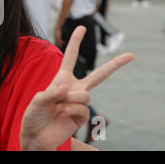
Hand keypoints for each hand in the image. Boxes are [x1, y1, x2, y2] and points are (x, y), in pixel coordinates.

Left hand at [20, 26, 133, 150]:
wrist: (36, 135)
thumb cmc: (34, 115)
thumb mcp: (37, 100)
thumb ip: (50, 93)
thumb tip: (67, 88)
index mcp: (61, 79)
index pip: (70, 57)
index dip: (75, 42)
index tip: (82, 27)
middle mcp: (74, 88)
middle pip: (99, 75)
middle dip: (115, 65)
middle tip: (131, 55)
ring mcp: (79, 102)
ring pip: (85, 95)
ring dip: (70, 100)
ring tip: (59, 107)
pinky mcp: (82, 116)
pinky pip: (83, 109)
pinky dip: (71, 111)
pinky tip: (63, 115)